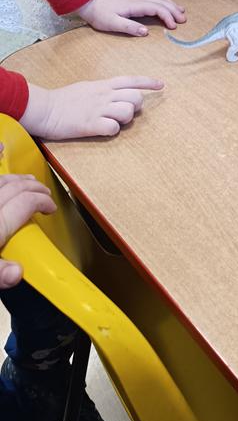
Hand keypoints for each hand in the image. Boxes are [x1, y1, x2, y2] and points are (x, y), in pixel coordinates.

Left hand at [0, 146, 55, 288]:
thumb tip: (18, 273)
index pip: (27, 203)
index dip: (42, 202)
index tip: (49, 208)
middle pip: (16, 187)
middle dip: (33, 188)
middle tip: (43, 194)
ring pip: (0, 180)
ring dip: (16, 178)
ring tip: (26, 182)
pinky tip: (0, 147)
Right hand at [20, 76, 163, 140]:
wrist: (44, 108)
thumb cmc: (64, 99)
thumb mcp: (87, 87)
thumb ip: (104, 90)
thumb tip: (117, 94)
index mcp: (103, 85)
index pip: (131, 80)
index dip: (148, 83)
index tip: (161, 85)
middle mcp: (104, 95)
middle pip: (135, 98)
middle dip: (135, 107)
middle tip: (123, 113)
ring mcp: (98, 109)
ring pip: (128, 112)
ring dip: (125, 120)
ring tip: (113, 122)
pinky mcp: (91, 124)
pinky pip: (113, 128)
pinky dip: (112, 131)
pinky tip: (103, 130)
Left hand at [77, 0, 185, 34]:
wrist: (89, 3)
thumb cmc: (99, 15)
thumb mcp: (112, 24)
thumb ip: (129, 27)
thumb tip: (146, 32)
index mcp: (135, 6)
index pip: (157, 9)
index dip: (167, 17)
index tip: (173, 27)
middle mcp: (138, 0)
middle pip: (161, 2)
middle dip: (174, 10)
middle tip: (184, 20)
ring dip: (171, 4)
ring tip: (181, 10)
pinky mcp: (134, 1)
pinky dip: (163, 1)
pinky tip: (165, 4)